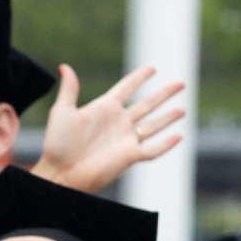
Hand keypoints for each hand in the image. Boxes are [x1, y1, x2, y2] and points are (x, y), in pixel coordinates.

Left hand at [30, 65, 186, 194]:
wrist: (61, 173)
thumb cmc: (58, 144)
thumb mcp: (62, 112)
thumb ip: (69, 89)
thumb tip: (65, 67)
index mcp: (104, 108)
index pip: (127, 88)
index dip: (139, 78)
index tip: (152, 68)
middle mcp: (118, 122)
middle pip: (147, 104)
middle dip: (164, 94)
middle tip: (180, 83)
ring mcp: (125, 139)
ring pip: (153, 125)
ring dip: (168, 117)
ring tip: (182, 109)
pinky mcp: (130, 156)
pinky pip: (153, 150)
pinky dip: (166, 144)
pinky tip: (178, 136)